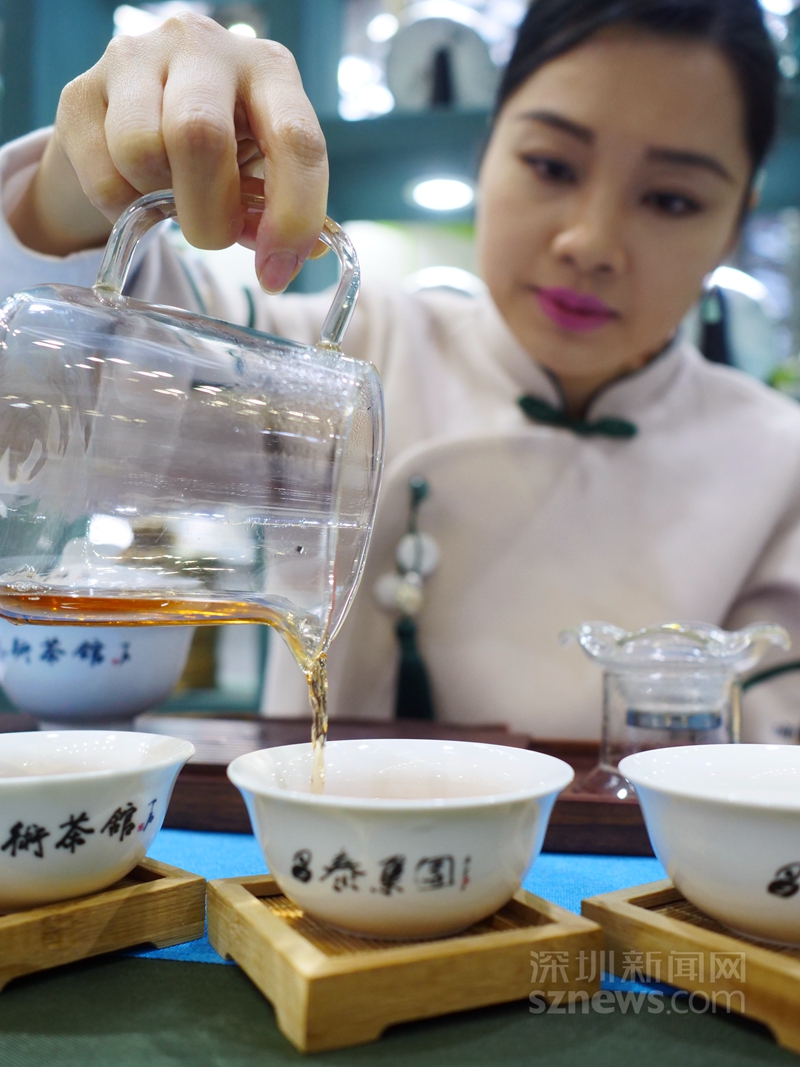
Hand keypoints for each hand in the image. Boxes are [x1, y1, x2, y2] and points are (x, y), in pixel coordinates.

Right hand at [8, 13, 328, 291]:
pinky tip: (136, 195)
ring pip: (140, 152)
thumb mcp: (263, 167)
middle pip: (200, 136)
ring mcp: (134, 59)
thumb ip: (277, 210)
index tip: (276, 271)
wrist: (141, 114)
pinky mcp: (81, 91)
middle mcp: (202, 47)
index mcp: (267, 68)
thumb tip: (282, 261)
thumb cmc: (221, 144)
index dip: (292, 216)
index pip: (295, 139)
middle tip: (214, 236)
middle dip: (210, 214)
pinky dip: (123, 209)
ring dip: (159, 203)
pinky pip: (102, 177)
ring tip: (171, 197)